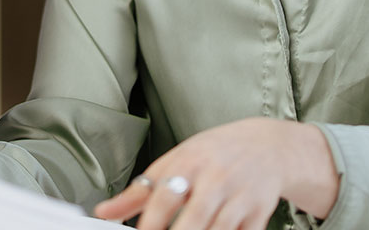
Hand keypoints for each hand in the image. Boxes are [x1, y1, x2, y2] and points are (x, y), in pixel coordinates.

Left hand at [93, 118, 337, 229]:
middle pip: (194, 220)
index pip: (164, 196)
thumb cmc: (212, 155)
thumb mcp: (174, 162)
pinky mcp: (259, 214)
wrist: (266, 146)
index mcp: (188, 163)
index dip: (151, 223)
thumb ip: (139, 191)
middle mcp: (215, 179)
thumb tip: (102, 213)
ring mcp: (239, 198)